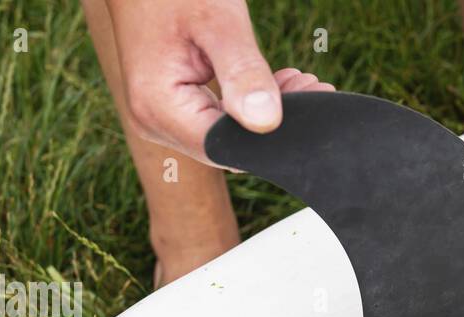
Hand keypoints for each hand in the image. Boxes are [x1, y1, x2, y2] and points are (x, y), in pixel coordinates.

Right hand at [104, 0, 333, 165]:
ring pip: (227, 136)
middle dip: (273, 123)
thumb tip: (266, 122)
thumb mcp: (216, 20)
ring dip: (264, 114)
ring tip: (297, 80)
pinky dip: (248, 107)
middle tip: (309, 84)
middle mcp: (154, 123)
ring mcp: (161, 120)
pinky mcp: (172, 111)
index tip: (309, 96)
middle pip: (229, 146)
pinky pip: (217, 121)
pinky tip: (274, 84)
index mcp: (157, 108)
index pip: (228, 148)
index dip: (272, 133)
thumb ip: (242, 72)